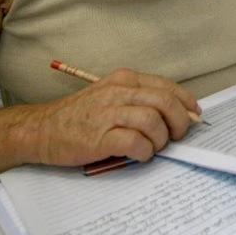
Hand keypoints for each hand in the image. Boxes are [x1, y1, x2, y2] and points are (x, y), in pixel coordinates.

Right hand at [35, 69, 199, 165]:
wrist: (41, 130)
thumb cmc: (79, 117)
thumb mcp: (109, 97)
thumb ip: (139, 101)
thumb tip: (177, 115)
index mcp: (124, 80)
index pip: (167, 86)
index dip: (186, 102)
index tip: (194, 115)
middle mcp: (118, 91)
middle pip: (165, 102)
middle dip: (179, 122)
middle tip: (177, 137)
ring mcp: (108, 113)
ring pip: (153, 121)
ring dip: (161, 140)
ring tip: (152, 148)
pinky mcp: (100, 136)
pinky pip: (136, 142)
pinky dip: (144, 152)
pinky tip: (139, 155)